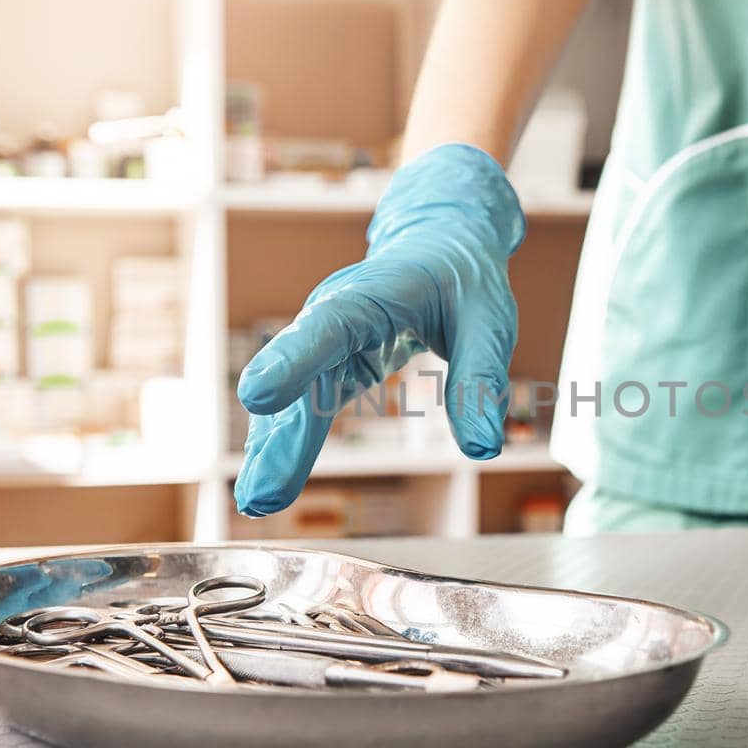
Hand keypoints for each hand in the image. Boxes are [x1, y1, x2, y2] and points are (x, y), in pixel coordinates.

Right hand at [234, 144, 524, 515]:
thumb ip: (480, 382)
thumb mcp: (488, 324)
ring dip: (275, 450)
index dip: (293, 360)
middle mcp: (335, 315)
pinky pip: (305, 406)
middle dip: (280, 437)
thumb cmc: (465, 281)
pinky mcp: (331, 366)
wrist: (443, 246)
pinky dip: (288, 443)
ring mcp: (326, 341)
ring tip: (259, 501)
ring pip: (295, 398)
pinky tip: (269, 481)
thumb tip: (483, 449)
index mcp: (374, 293)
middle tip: (262, 493)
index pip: (328, 326)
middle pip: (301, 377)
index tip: (258, 396)